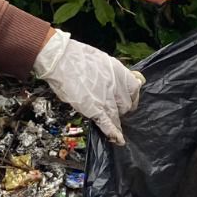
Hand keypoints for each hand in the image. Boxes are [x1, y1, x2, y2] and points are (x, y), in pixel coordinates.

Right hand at [34, 29, 143, 143]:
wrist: (61, 60)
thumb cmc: (77, 57)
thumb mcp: (102, 59)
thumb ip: (112, 71)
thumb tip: (119, 79)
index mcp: (119, 72)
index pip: (135, 89)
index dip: (132, 97)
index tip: (130, 100)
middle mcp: (116, 86)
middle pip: (126, 104)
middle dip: (122, 109)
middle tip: (116, 111)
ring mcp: (106, 98)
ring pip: (118, 115)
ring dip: (117, 122)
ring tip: (118, 129)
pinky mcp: (94, 109)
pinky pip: (107, 123)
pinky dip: (113, 132)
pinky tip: (118, 139)